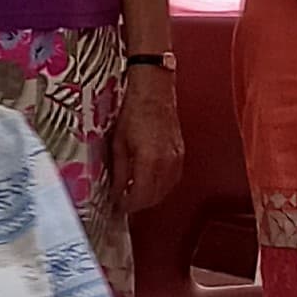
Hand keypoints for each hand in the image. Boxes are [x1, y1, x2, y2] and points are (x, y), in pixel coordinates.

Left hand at [113, 67, 185, 212]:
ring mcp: (177, 158)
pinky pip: (173, 178)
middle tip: (124, 203)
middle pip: (155, 197)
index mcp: (149, 161)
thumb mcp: (118, 143)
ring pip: (166, 190)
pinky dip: (162, 186)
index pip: (140, 196)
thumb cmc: (134, 111)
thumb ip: (118, 171)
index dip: (128, 205)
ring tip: (135, 195)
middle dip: (138, 204)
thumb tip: (116, 190)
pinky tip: (150, 182)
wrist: (154, 91)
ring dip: (151, 196)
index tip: (118, 206)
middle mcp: (167, 162)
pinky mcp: (181, 153)